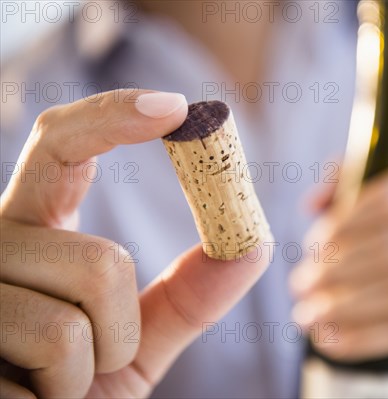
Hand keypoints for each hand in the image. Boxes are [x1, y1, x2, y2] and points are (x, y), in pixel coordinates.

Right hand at [0, 90, 268, 397]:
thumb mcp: (137, 340)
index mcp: (32, 233)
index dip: (114, 116)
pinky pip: (57, 355)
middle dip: (122, 319)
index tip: (177, 109)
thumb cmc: (81, 388)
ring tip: (56, 384)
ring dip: (96, 365)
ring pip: (77, 318)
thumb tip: (256, 243)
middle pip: (99, 259)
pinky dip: (69, 390)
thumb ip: (190, 294)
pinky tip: (31, 398)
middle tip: (97, 355)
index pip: (60, 147)